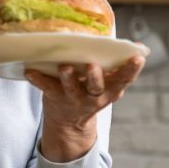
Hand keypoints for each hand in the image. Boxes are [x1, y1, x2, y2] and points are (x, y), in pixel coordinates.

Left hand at [25, 56, 144, 160]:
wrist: (69, 122)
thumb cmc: (91, 90)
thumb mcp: (108, 83)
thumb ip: (116, 66)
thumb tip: (138, 46)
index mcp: (111, 90)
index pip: (125, 79)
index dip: (132, 69)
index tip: (138, 57)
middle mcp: (94, 95)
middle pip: (97, 87)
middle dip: (95, 76)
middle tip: (92, 65)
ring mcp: (74, 98)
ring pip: (72, 88)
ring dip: (68, 77)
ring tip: (65, 66)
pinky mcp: (55, 97)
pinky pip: (46, 88)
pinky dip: (38, 79)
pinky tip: (30, 71)